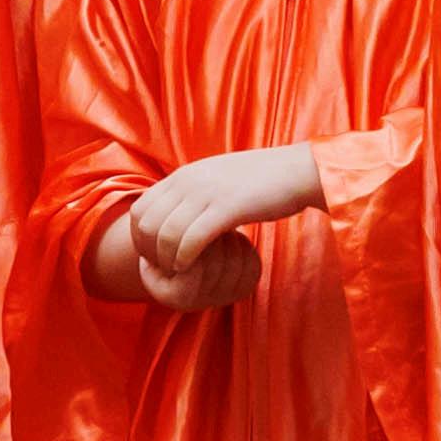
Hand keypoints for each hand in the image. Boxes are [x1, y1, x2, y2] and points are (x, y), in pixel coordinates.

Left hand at [118, 146, 318, 311]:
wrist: (301, 171)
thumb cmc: (264, 180)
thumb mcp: (219, 178)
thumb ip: (195, 190)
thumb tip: (179, 208)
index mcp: (184, 174)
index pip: (140, 209)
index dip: (141, 237)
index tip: (158, 254)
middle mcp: (189, 181)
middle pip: (146, 224)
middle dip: (150, 251)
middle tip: (166, 265)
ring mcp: (207, 194)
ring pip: (166, 234)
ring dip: (167, 258)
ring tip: (179, 269)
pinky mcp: (228, 208)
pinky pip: (192, 239)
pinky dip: (185, 258)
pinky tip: (190, 266)